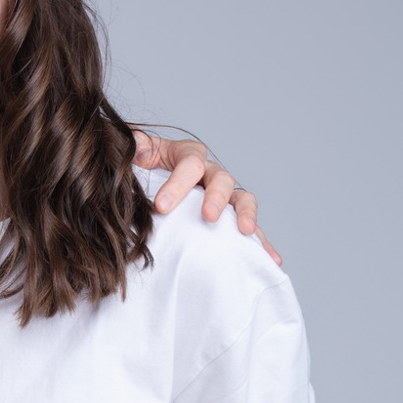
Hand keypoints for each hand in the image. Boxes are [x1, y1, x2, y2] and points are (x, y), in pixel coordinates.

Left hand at [130, 131, 279, 264]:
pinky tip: (271, 258)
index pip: (189, 163)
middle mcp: (208, 173)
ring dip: (246, 214)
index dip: (178, 184)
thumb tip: (132, 145)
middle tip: (208, 217)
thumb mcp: (131, 154)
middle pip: (221, 178)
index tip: (162, 207)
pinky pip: (246, 227)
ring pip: (241, 199)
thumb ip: (132, 147)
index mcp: (185, 154)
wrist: (138, 184)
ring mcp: (220, 195)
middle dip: (216, 197)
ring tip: (245, 232)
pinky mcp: (226, 218)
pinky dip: (261, 241)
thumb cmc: (134, 168)